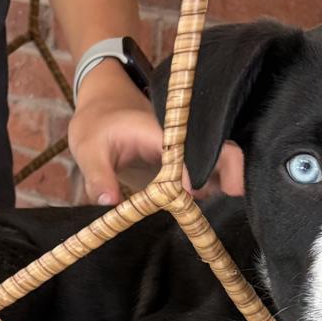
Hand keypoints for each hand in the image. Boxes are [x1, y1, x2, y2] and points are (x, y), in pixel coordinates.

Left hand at [68, 60, 243, 204]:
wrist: (102, 109)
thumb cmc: (96, 125)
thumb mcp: (88, 149)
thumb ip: (98, 177)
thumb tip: (108, 202)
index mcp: (162, 134)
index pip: (191, 150)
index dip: (198, 173)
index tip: (191, 195)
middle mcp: (182, 143)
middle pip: (223, 154)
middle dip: (233, 177)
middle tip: (231, 199)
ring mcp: (187, 155)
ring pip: (221, 169)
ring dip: (223, 190)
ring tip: (212, 210)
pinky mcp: (186, 167)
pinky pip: (210, 181)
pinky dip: (213, 195)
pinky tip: (198, 211)